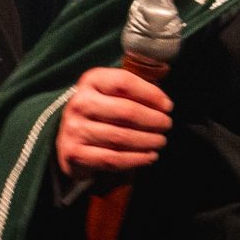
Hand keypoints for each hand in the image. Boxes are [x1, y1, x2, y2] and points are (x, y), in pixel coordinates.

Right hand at [57, 66, 173, 178]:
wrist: (70, 138)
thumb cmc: (102, 112)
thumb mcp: (113, 92)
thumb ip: (135, 91)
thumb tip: (165, 104)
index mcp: (91, 81)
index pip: (124, 83)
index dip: (151, 94)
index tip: (168, 106)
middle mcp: (79, 103)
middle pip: (126, 112)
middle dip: (153, 120)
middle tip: (166, 125)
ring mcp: (74, 129)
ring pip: (121, 137)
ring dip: (148, 141)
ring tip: (161, 141)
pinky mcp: (74, 153)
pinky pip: (112, 158)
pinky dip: (136, 159)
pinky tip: (150, 156)